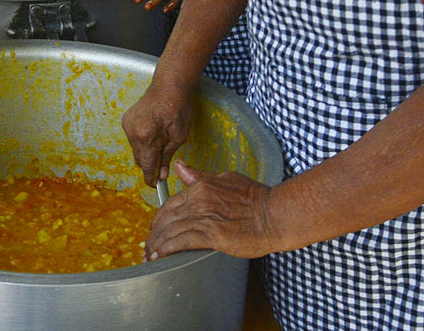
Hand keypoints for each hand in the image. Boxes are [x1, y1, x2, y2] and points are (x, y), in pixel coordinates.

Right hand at [122, 79, 192, 186]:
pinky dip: (142, 141)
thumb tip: (161, 174)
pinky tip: (153, 133)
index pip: (146, 165)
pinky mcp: (126, 120)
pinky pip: (133, 138)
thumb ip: (167, 157)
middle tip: (163, 166)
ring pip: (136, 149)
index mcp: (146, 137)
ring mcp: (127, 125)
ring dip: (146, 152)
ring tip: (160, 143)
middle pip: (139, 159)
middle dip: (150, 165)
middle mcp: (132, 132)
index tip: (155, 186)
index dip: (151, 178)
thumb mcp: (178, 136)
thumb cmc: (178, 107)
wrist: (169, 85)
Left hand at [145, 161, 276, 260]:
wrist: (275, 215)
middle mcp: (198, 200)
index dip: (159, 219)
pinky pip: (181, 242)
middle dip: (154, 234)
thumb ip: (200, 175)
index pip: (170, 204)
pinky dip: (167, 250)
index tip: (154, 229)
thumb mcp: (226, 178)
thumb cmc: (256, 198)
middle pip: (166, 218)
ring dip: (156, 245)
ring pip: (171, 231)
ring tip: (149, 255)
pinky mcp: (212, 235)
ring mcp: (204, 217)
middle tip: (148, 246)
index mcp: (200, 187)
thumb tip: (180, 166)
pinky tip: (159, 256)